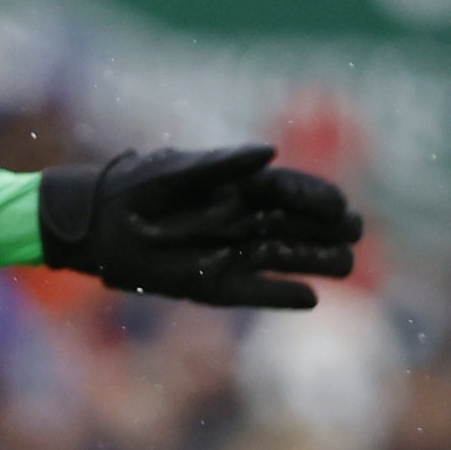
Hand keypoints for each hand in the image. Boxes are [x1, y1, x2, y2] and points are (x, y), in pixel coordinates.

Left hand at [36, 145, 364, 310]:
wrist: (94, 224)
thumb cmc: (134, 188)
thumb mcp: (175, 171)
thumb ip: (221, 164)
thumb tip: (270, 151)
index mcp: (236, 185)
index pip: (288, 190)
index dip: (315, 196)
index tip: (340, 205)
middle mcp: (240, 219)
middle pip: (295, 224)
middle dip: (326, 229)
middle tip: (356, 233)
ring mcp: (229, 251)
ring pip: (282, 256)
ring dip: (314, 260)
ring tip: (346, 263)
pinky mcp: (212, 283)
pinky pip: (255, 291)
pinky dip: (281, 294)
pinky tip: (310, 297)